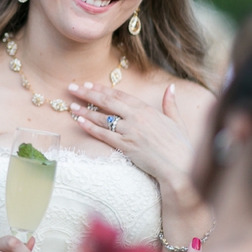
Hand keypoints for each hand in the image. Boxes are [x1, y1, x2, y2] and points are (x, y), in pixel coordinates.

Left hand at [67, 82, 192, 181]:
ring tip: (71, 105)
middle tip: (72, 88)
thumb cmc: (180, 146)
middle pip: (107, 102)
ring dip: (84, 110)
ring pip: (102, 118)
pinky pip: (103, 134)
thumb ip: (171, 104)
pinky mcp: (126, 146)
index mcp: (147, 110)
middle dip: (87, 94)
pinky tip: (79, 121)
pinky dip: (90, 127)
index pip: (120, 95)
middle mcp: (136, 118)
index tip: (89, 84)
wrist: (179, 167)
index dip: (103, 89)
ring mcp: (130, 131)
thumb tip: (170, 88)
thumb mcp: (177, 121)